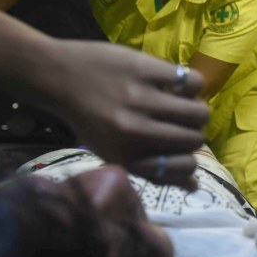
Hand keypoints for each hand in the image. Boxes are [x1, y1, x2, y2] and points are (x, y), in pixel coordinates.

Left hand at [43, 40, 209, 186]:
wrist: (57, 77)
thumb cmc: (89, 119)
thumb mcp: (115, 152)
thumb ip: (153, 170)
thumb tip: (195, 186)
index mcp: (128, 156)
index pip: (186, 167)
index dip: (188, 158)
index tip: (176, 148)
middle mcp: (135, 131)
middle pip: (196, 139)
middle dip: (193, 132)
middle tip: (180, 122)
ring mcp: (140, 99)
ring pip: (199, 112)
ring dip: (196, 109)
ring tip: (183, 103)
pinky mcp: (145, 70)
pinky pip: (193, 82)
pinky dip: (191, 85)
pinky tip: (177, 84)